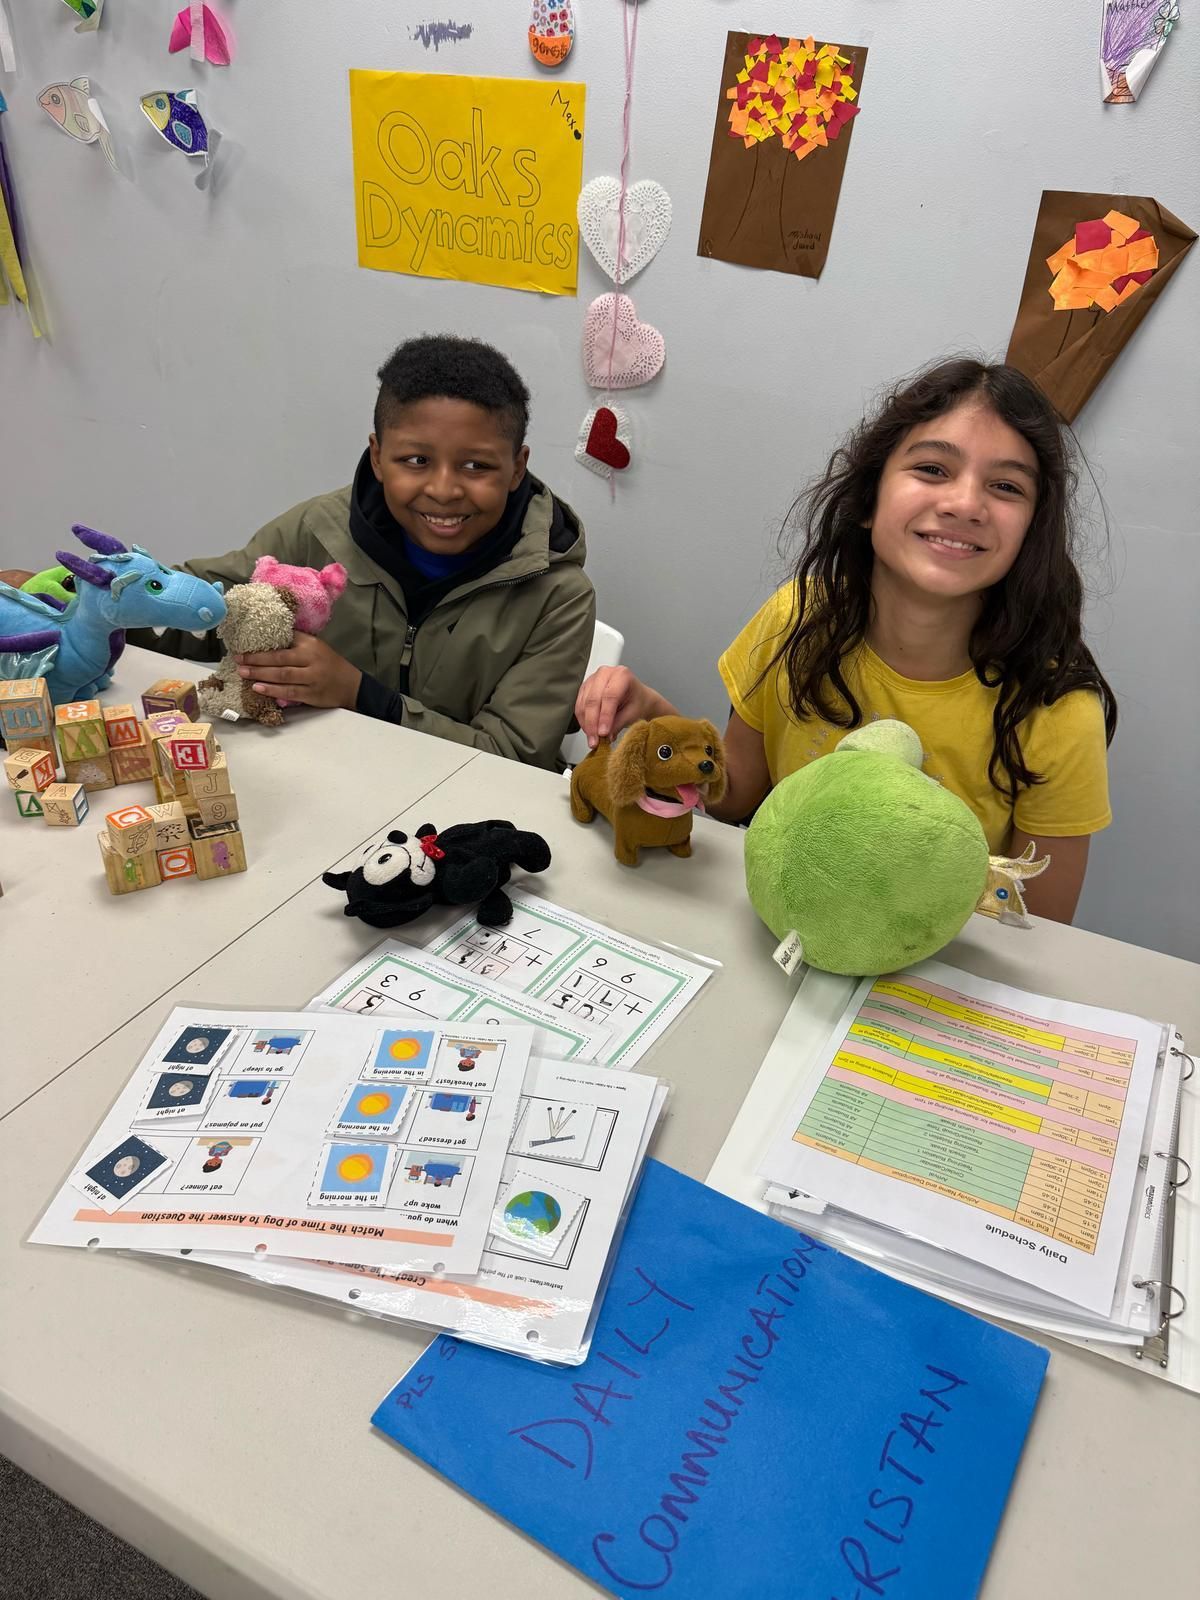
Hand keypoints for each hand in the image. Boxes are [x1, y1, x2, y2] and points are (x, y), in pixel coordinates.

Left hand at [236, 633, 361, 710]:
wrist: (351, 685)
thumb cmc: (329, 664)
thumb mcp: (316, 646)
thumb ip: (295, 642)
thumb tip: (268, 638)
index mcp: (310, 645)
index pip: (284, 641)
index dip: (264, 644)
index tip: (246, 644)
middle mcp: (311, 660)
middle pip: (280, 659)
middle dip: (257, 659)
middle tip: (239, 659)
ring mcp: (312, 678)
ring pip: (282, 676)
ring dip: (261, 674)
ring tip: (244, 673)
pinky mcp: (312, 695)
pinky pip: (289, 692)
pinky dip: (272, 690)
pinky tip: (258, 688)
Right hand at [575, 666, 666, 747]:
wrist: (636, 698)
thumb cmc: (637, 702)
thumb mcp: (633, 714)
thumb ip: (618, 724)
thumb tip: (604, 736)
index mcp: (621, 674)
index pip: (610, 696)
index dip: (605, 716)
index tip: (603, 733)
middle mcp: (605, 673)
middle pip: (593, 700)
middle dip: (593, 723)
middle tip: (595, 740)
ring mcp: (593, 679)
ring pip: (583, 704)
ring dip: (586, 724)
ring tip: (593, 739)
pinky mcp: (585, 688)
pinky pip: (579, 706)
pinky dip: (583, 721)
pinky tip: (589, 731)